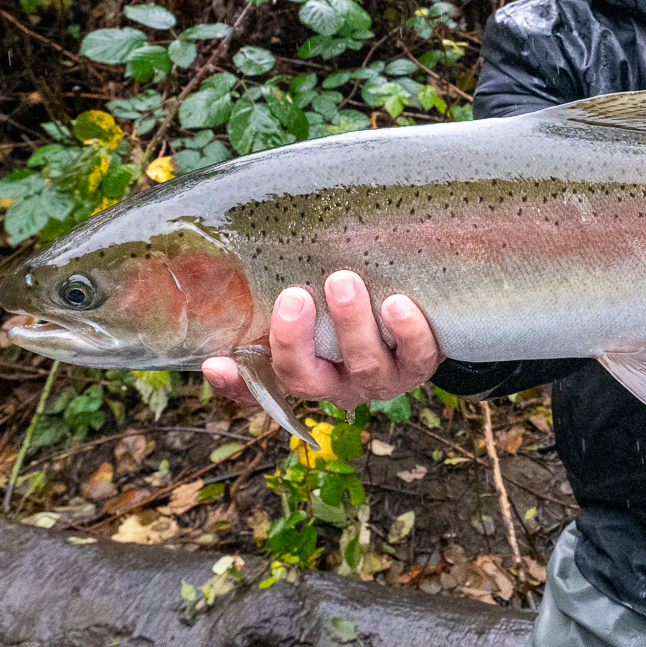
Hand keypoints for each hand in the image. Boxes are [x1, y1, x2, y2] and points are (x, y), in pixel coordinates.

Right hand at [203, 271, 442, 408]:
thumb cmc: (362, 301)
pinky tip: (398, 304)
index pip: (258, 387)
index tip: (217, 362)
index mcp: (307, 370)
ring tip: (344, 282)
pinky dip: (408, 331)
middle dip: (294, 341)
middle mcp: (339, 383)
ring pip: (363, 365)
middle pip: (305, 378)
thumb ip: (290, 289)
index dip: (235, 384)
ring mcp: (380, 378)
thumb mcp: (323, 301)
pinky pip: (417, 356)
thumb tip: (232, 260)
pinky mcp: (419, 365)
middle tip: (294, 297)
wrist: (428, 313)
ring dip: (351, 325)